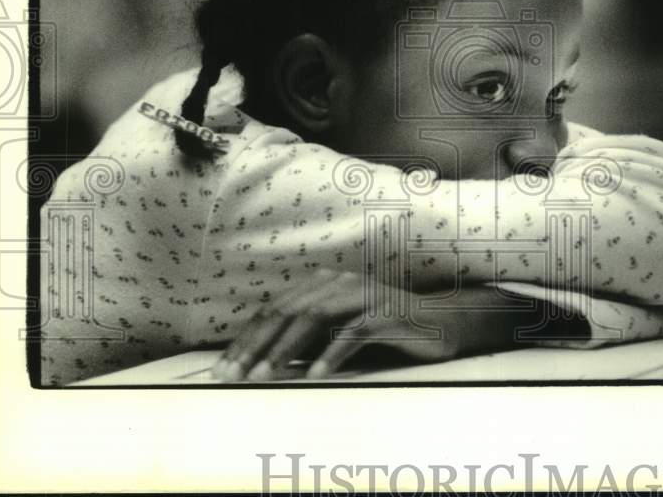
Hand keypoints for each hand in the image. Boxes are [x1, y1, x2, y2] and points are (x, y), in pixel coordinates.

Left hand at [211, 269, 566, 380]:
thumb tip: (261, 365)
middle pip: (287, 313)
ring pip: (313, 320)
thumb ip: (306, 343)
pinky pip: (352, 332)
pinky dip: (331, 354)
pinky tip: (315, 375)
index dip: (246, 339)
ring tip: (262, 379)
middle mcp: (340, 283)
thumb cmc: (385, 334)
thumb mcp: (339, 336)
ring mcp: (364, 295)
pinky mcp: (386, 311)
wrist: (441, 325)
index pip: (274, 310)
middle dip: (255, 347)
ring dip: (284, 351)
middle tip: (231, 377)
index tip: (222, 369)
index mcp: (323, 284)